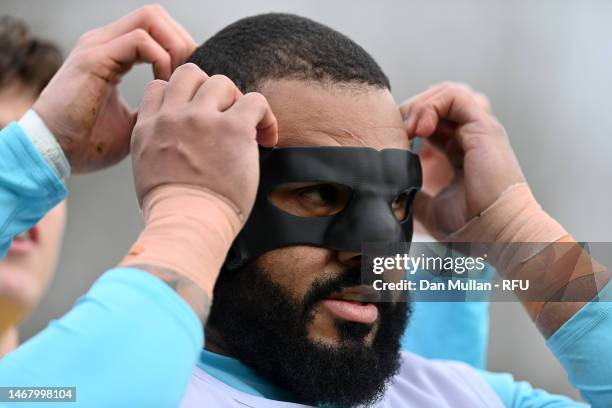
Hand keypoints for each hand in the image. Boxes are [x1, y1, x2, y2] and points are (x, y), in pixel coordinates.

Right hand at [33, 5, 195, 172]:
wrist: (54, 154)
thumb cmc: (89, 142)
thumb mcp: (135, 123)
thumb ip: (155, 106)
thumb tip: (182, 106)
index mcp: (113, 54)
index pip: (156, 29)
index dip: (180, 48)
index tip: (191, 81)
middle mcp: (105, 43)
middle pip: (156, 16)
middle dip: (182, 43)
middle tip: (189, 78)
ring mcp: (98, 46)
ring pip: (151, 18)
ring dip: (174, 48)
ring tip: (176, 81)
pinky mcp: (94, 58)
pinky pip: (140, 40)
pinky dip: (160, 60)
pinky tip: (163, 85)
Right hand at [130, 63, 277, 219]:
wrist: (186, 225)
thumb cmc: (172, 213)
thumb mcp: (146, 174)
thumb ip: (158, 150)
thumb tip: (178, 152)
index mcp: (148, 128)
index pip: (160, 88)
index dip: (182, 97)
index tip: (197, 117)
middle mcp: (172, 117)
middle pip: (191, 75)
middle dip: (209, 92)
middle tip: (224, 118)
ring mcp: (201, 119)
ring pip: (222, 82)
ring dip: (236, 102)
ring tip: (246, 130)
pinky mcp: (232, 128)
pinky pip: (256, 101)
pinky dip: (265, 116)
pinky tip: (266, 138)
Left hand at [399, 82, 524, 238]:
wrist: (496, 233)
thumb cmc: (468, 226)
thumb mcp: (427, 208)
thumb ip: (412, 193)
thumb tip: (390, 189)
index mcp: (458, 151)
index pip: (430, 120)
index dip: (407, 124)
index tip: (392, 143)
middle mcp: (470, 136)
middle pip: (435, 102)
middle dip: (410, 111)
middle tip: (396, 132)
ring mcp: (478, 129)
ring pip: (444, 93)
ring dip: (420, 106)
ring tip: (410, 130)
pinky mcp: (483, 126)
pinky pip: (454, 96)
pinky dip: (431, 106)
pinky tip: (421, 129)